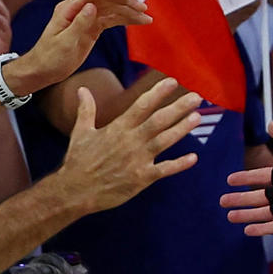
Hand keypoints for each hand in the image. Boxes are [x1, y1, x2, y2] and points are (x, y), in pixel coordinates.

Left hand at [7, 0, 151, 93]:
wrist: (42, 70)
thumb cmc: (50, 58)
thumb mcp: (64, 43)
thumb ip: (79, 24)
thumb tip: (91, 6)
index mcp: (68, 9)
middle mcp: (78, 9)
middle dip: (125, 1)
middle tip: (144, 8)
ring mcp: (86, 18)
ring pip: (111, 9)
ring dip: (128, 11)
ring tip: (147, 17)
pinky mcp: (92, 28)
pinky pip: (110, 20)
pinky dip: (124, 20)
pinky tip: (137, 22)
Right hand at [53, 76, 205, 211]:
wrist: (74, 191)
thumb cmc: (77, 161)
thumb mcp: (80, 132)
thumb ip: (86, 109)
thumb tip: (82, 89)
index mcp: (117, 128)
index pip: (141, 106)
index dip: (158, 93)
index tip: (173, 82)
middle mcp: (130, 141)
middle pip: (158, 120)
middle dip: (178, 108)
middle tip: (196, 97)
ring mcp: (137, 160)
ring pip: (164, 141)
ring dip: (182, 129)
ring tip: (197, 117)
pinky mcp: (141, 179)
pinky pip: (164, 170)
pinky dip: (179, 164)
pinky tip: (193, 158)